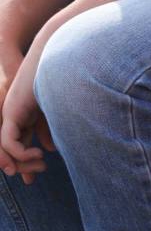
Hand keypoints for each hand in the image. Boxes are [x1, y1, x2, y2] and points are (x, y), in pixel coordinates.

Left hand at [0, 37, 52, 183]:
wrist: (60, 54)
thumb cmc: (64, 77)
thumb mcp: (55, 110)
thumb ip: (49, 128)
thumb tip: (51, 149)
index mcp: (23, 111)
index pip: (18, 142)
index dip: (25, 159)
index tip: (38, 172)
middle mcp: (13, 112)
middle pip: (8, 148)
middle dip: (21, 166)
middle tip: (36, 176)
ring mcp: (10, 111)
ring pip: (4, 149)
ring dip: (20, 163)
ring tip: (39, 166)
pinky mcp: (11, 111)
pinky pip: (8, 142)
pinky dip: (20, 153)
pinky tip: (37, 155)